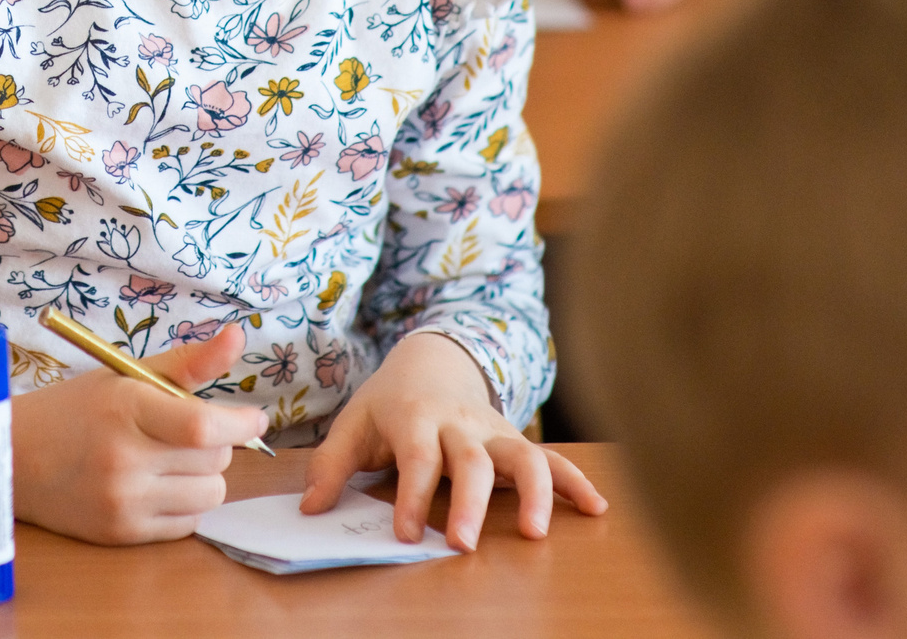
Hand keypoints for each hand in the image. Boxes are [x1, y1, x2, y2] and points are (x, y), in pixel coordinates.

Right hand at [8, 321, 267, 544]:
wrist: (16, 457)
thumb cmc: (76, 409)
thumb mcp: (125, 376)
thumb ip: (188, 362)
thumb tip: (240, 337)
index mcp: (126, 408)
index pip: (203, 425)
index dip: (241, 424)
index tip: (255, 419)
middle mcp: (124, 458)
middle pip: (214, 460)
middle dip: (216, 444)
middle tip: (187, 432)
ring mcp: (123, 500)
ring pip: (209, 494)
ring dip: (205, 476)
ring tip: (173, 460)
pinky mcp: (121, 533)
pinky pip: (188, 523)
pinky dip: (185, 503)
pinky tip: (157, 485)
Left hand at [302, 332, 604, 547]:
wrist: (431, 361)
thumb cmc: (389, 403)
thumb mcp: (353, 423)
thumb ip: (331, 465)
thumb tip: (310, 507)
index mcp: (416, 417)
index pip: (417, 456)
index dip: (413, 495)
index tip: (408, 534)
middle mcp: (460, 423)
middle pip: (471, 460)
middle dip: (469, 503)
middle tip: (462, 545)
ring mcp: (493, 430)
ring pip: (522, 455)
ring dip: (535, 493)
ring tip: (535, 533)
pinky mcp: (515, 440)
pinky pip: (551, 458)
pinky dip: (575, 481)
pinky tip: (596, 507)